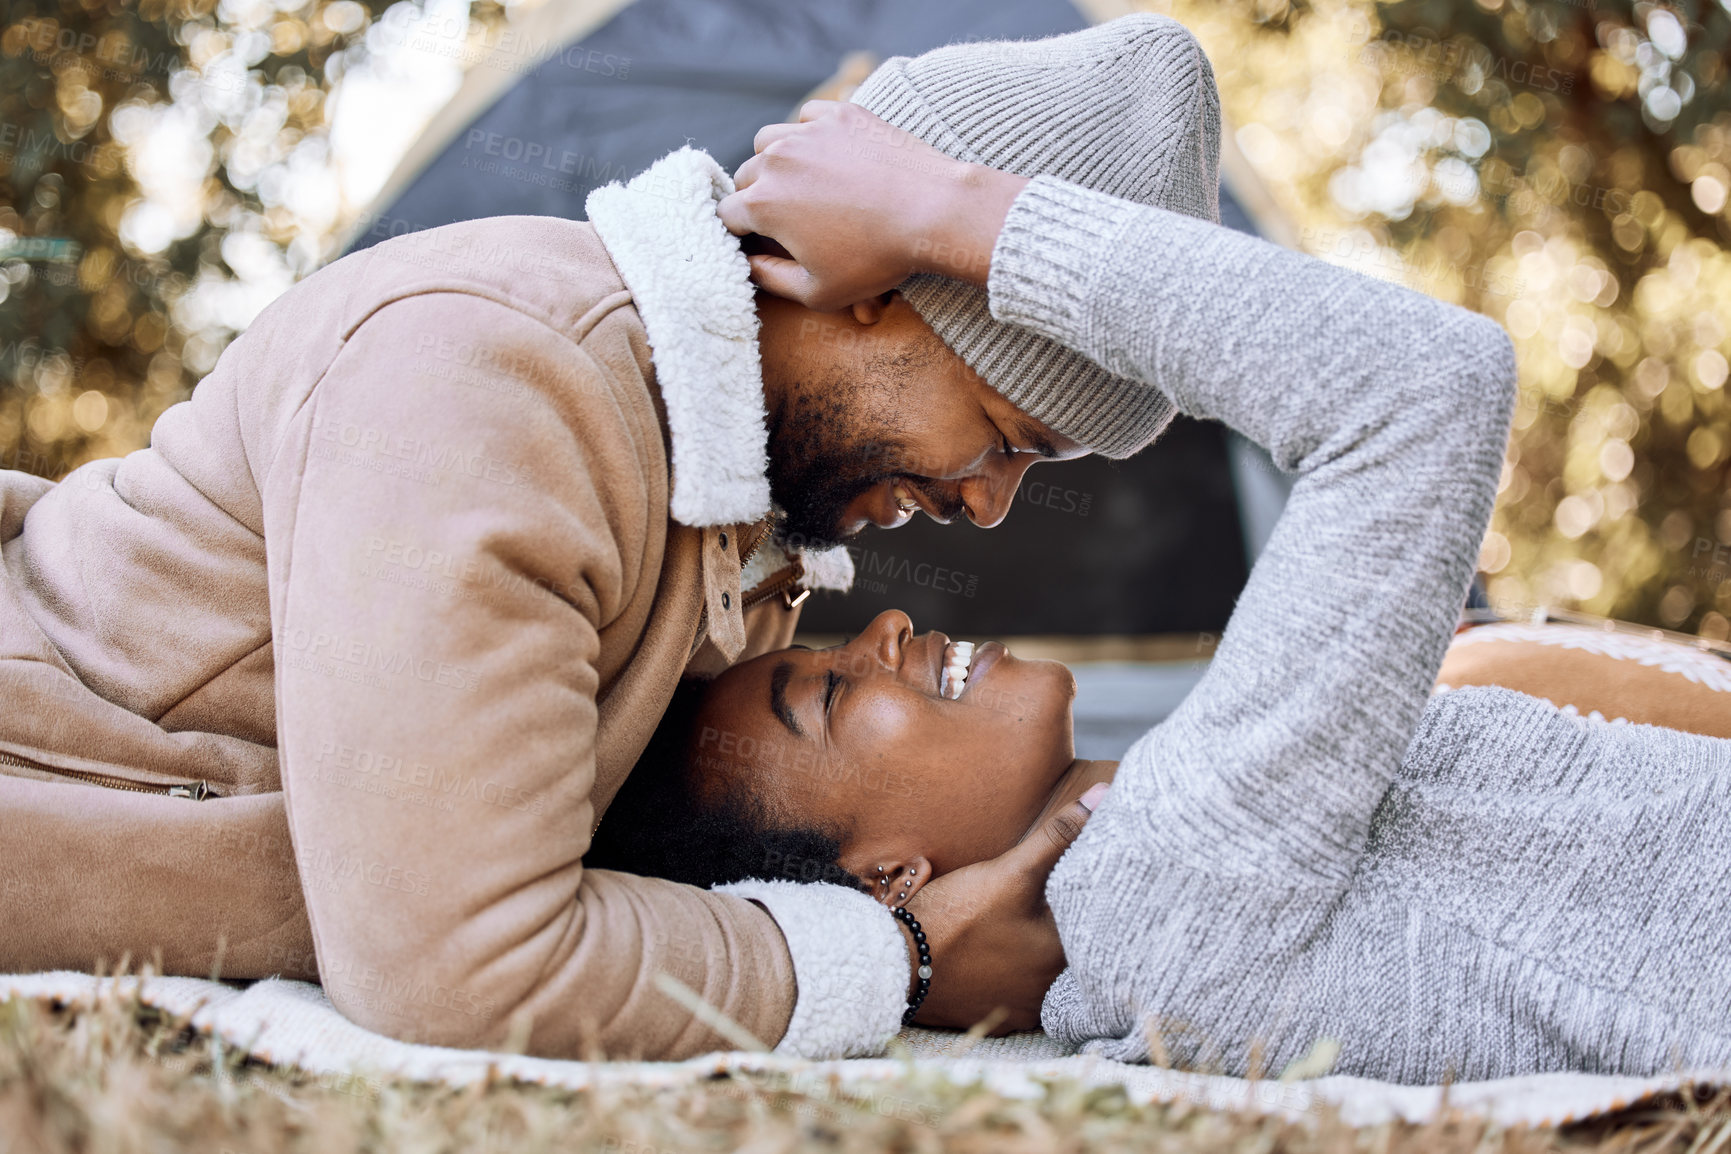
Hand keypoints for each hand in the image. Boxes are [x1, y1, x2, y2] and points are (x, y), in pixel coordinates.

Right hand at [717, 101, 1027, 310]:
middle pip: (746, 175)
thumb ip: (770, 279)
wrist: (934, 212)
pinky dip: (807, 132)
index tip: (757, 241)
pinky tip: (824, 153)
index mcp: (762, 204)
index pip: (727, 214)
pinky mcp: (840, 114)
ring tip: (799, 182)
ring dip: (775, 160)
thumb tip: (747, 265)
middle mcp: (777, 160)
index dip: (738, 231)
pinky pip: (806, 116)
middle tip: (785, 217)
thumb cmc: (877, 259)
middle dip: (757, 196)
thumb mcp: (818, 291)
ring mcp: (808, 132)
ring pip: (769, 140)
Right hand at [904, 781, 1107, 1032]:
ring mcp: (1024, 1007)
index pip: (1098, 919)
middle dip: (1066, 918)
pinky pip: (1020, 986)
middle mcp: (1052, 991)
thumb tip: (1103, 795)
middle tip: (1051, 893)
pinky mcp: (997, 1013)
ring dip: (1041, 945)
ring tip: (1027, 916)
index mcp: (1065, 957)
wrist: (899, 965)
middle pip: (1073, 945)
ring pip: (1046, 968)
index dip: (1094, 892)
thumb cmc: (958, 919)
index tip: (1088, 872)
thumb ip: (1058, 835)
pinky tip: (1002, 945)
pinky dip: (1016, 966)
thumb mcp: (1011, 872)